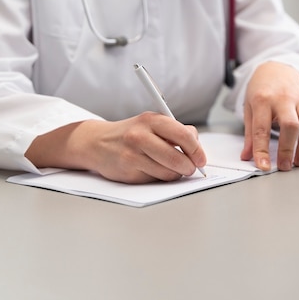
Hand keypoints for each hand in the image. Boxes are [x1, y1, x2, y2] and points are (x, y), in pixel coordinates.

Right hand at [25, 112, 206, 183]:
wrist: (97, 142)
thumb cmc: (131, 134)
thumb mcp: (152, 123)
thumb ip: (176, 131)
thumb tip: (197, 146)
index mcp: (152, 120)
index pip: (184, 135)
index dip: (197, 150)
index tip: (201, 159)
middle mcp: (141, 136)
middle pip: (178, 158)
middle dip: (189, 167)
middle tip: (190, 168)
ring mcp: (133, 154)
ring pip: (168, 173)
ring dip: (175, 174)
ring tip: (169, 168)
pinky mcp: (128, 171)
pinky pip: (154, 180)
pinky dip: (158, 178)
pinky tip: (151, 169)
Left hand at [241, 61, 298, 171]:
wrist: (277, 69)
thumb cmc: (261, 91)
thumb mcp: (249, 108)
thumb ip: (250, 134)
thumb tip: (247, 157)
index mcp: (262, 99)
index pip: (261, 128)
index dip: (262, 150)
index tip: (264, 166)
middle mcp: (283, 98)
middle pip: (291, 125)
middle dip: (289, 149)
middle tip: (285, 166)